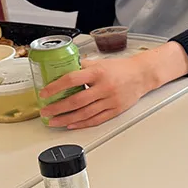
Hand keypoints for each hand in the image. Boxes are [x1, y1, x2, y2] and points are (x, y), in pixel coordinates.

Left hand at [40, 47, 173, 129]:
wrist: (142, 75)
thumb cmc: (121, 68)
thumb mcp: (100, 62)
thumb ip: (82, 67)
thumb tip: (62, 71)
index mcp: (98, 73)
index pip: (72, 80)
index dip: (55, 87)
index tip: (44, 92)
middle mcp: (104, 87)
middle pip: (76, 101)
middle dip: (57, 107)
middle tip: (45, 111)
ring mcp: (110, 100)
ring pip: (84, 113)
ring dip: (66, 118)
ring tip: (53, 121)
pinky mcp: (115, 110)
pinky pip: (96, 119)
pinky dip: (81, 123)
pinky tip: (71, 124)